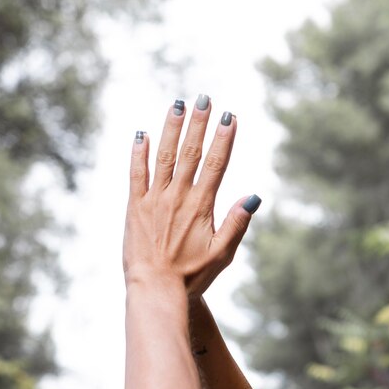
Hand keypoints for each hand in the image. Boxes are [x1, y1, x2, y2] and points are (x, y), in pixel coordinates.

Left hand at [123, 96, 260, 296]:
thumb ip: (237, 223)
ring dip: (171, 128)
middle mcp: (178, 197)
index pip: (216, 164)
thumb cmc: (191, 275)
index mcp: (201, 206)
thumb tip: (254, 196)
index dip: (224, 139)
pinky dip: (139, 153)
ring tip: (177, 104)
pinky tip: (141, 134)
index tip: (230, 116)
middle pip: (190, 152)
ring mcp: (154, 199)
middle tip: (204, 98)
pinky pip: (136, 174)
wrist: (154, 290)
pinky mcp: (135, 207)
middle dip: (198, 123)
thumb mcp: (222, 254)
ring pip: (164, 156)